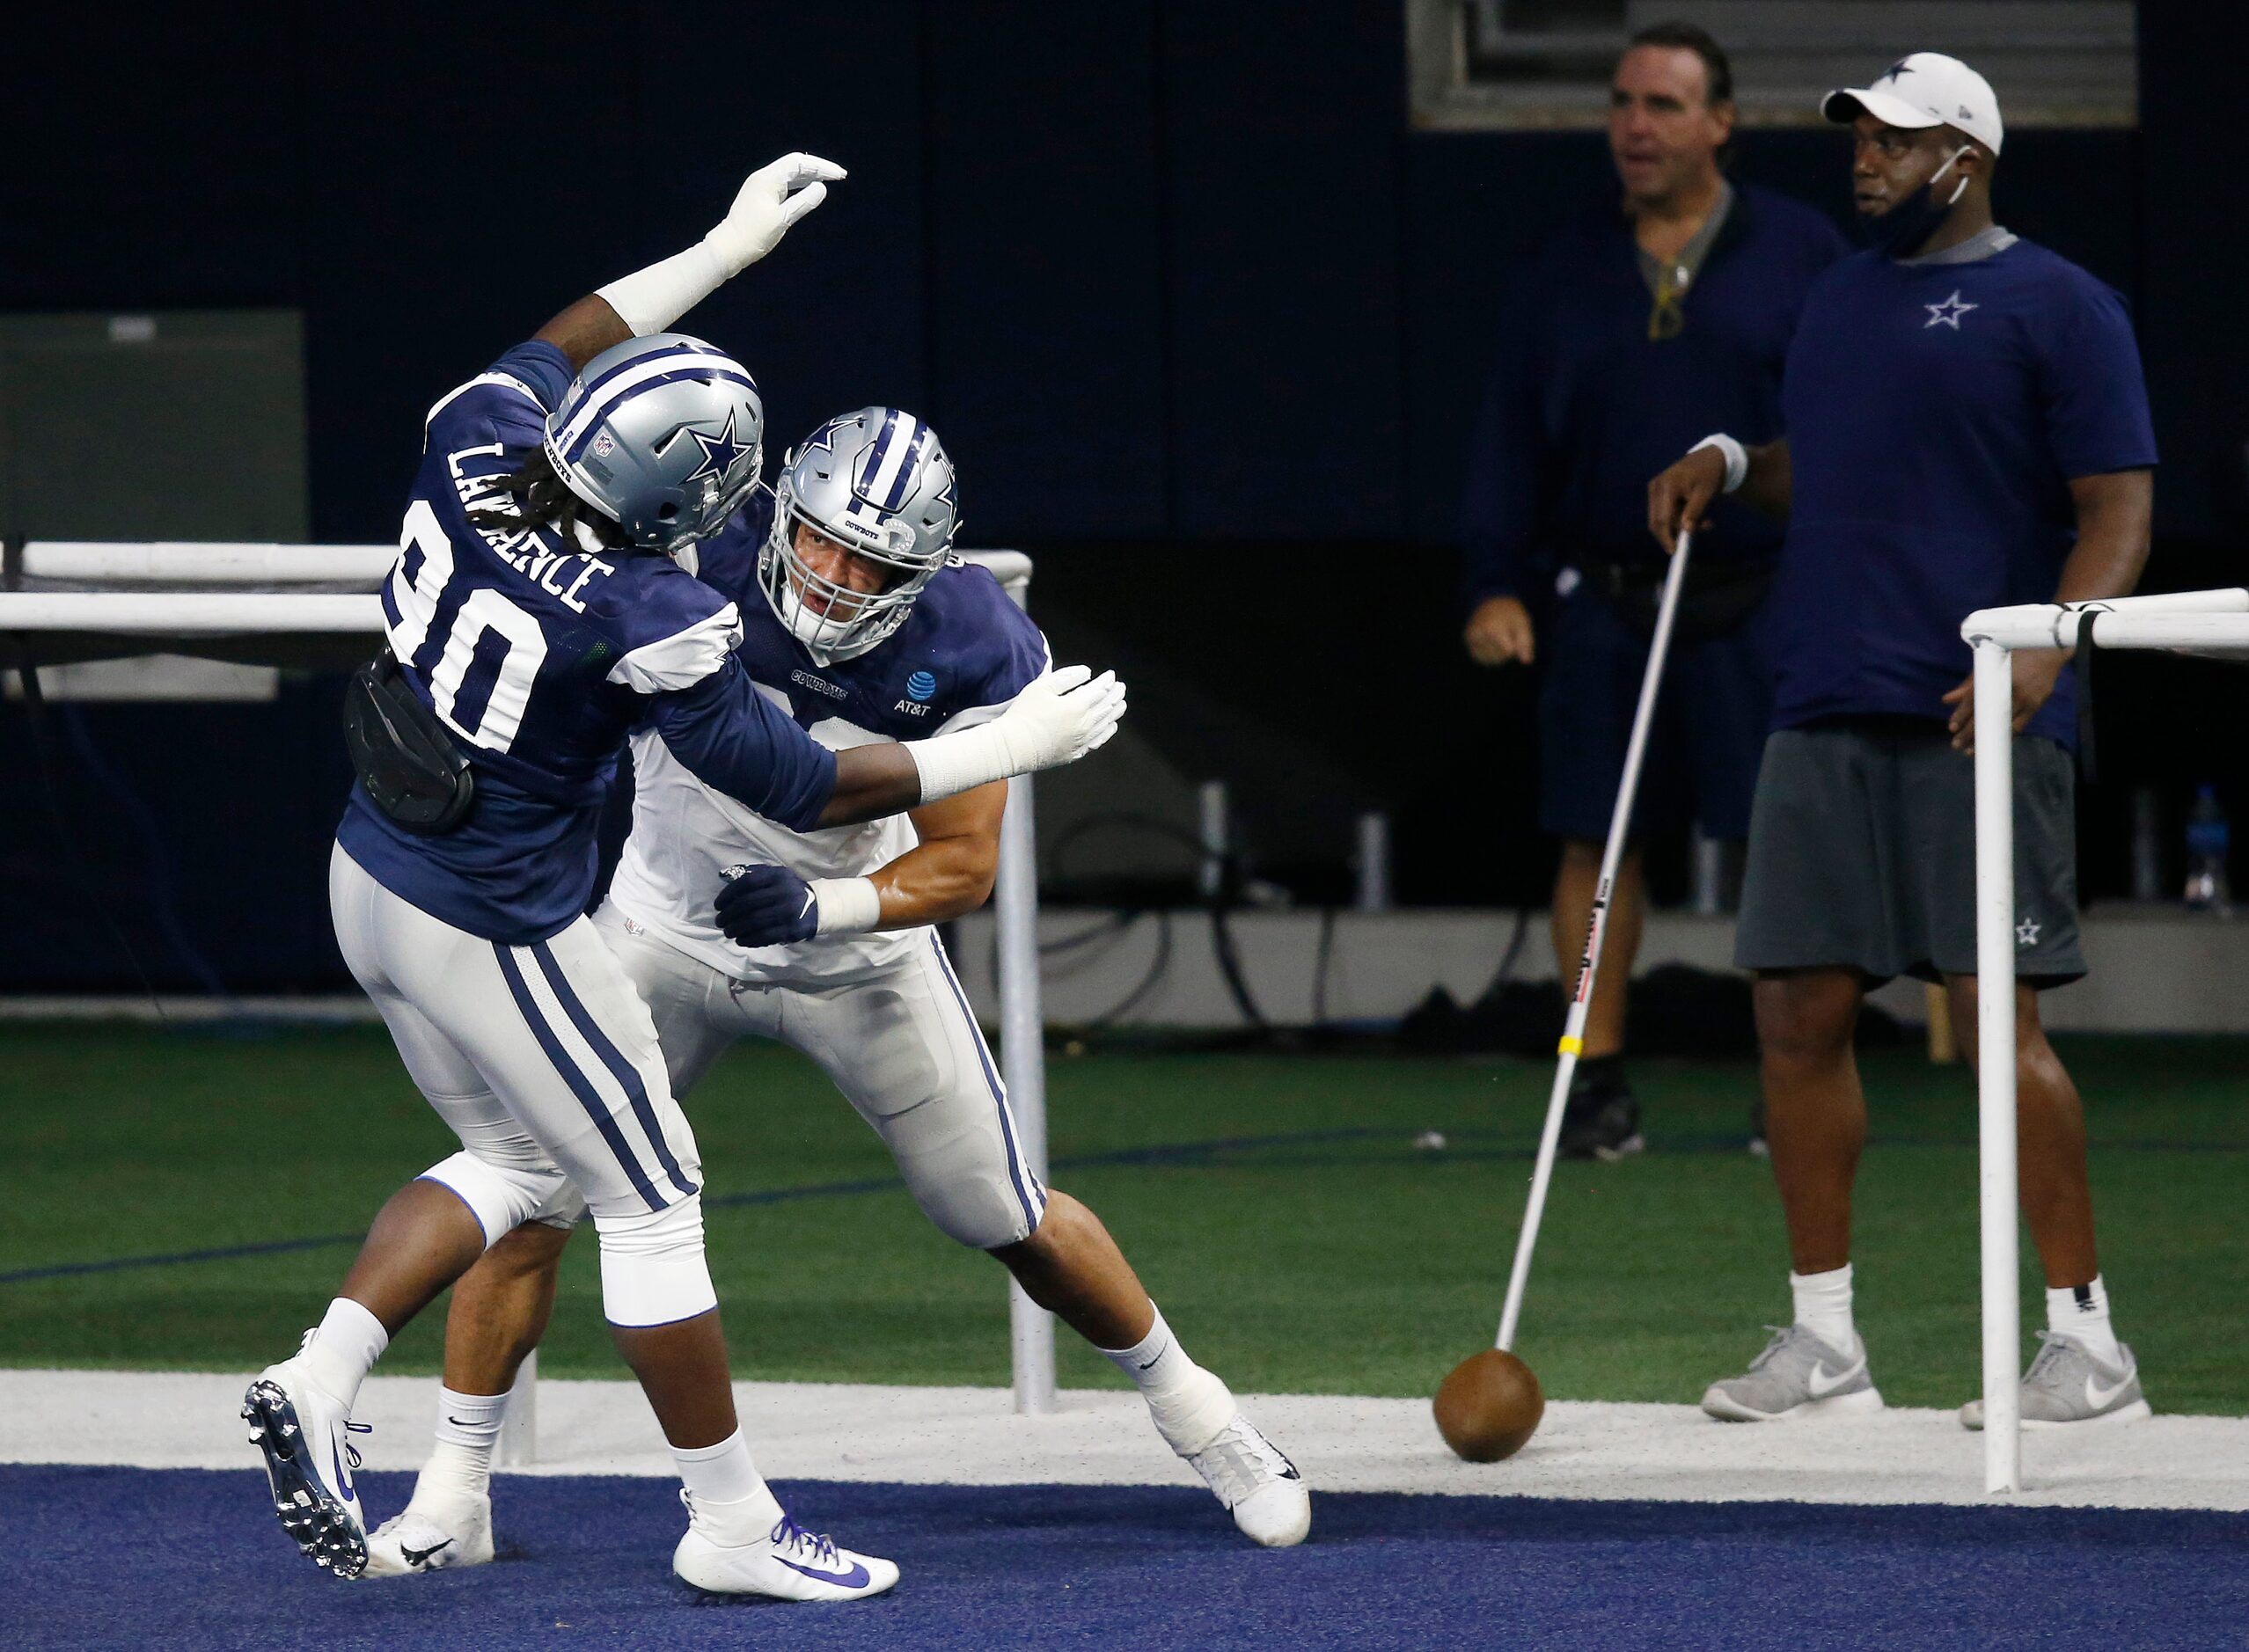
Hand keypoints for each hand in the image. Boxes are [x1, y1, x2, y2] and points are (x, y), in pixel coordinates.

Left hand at [704, 153, 847, 275]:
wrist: (729, 247)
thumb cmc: (754, 235)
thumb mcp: (782, 220)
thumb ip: (804, 203)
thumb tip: (823, 188)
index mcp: (768, 179)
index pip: (799, 163)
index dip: (822, 167)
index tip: (840, 176)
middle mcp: (764, 177)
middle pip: (795, 164)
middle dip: (819, 168)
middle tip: (840, 176)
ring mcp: (761, 185)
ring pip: (790, 173)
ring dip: (811, 175)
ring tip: (830, 180)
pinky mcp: (761, 195)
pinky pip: (784, 183)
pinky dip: (800, 183)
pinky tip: (811, 188)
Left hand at [714, 863, 818, 947]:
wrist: (820, 907)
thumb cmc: (790, 890)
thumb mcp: (776, 875)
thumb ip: (753, 874)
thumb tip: (723, 877)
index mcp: (778, 876)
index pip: (746, 883)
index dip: (727, 894)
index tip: (718, 905)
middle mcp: (784, 892)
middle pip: (747, 904)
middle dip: (728, 915)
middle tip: (720, 921)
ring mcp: (789, 912)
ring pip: (753, 922)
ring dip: (735, 929)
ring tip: (728, 932)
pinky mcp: (792, 930)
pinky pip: (764, 936)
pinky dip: (748, 940)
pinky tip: (741, 940)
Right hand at [988, 664, 1127, 773]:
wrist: (1013, 747)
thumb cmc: (1023, 715)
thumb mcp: (1042, 686)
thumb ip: (1067, 677)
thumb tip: (1086, 673)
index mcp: (1077, 706)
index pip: (1099, 690)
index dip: (1106, 681)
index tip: (1111, 675)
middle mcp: (1085, 724)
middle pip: (1106, 706)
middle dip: (1115, 694)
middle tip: (1120, 687)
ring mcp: (1082, 741)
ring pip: (1106, 724)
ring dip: (1115, 712)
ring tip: (1121, 704)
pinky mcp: (1075, 753)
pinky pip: (1098, 741)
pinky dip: (1108, 731)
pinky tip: (1110, 727)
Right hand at [1464, 596, 1534, 665]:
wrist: (1489, 601)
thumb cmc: (1509, 611)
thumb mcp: (1523, 622)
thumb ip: (1526, 642)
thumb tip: (1527, 662)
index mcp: (1491, 628)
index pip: (1509, 651)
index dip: (1516, 644)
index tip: (1514, 632)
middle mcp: (1477, 636)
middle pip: (1501, 657)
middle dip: (1509, 648)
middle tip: (1506, 630)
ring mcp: (1471, 642)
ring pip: (1493, 661)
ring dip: (1501, 652)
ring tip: (1499, 636)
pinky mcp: (1470, 646)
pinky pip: (1485, 660)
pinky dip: (1492, 655)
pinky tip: (1494, 642)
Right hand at [1647, 445, 1726, 552]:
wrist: (1710, 458)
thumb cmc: (1710, 474)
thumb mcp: (1706, 493)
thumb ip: (1694, 512)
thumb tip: (1687, 531)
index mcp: (1667, 485)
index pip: (1662, 519)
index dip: (1666, 537)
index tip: (1675, 551)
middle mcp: (1656, 487)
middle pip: (1657, 521)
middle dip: (1675, 532)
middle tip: (1698, 533)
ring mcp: (1655, 489)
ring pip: (1661, 519)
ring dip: (1680, 526)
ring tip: (1706, 523)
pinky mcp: (1658, 492)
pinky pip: (1664, 513)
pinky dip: (1678, 519)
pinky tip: (1696, 516)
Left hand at [1941, 648, 2067, 751]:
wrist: (2046, 651)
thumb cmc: (2012, 656)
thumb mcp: (1987, 665)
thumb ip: (1968, 684)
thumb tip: (1946, 700)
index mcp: (1994, 676)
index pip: (1973, 699)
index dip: (1961, 715)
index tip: (1952, 727)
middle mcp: (2008, 688)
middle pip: (1985, 715)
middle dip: (1969, 732)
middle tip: (1956, 745)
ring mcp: (2023, 698)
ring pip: (2001, 724)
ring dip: (1985, 739)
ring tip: (1970, 750)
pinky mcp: (2035, 704)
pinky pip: (2019, 725)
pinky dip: (2005, 735)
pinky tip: (1994, 743)